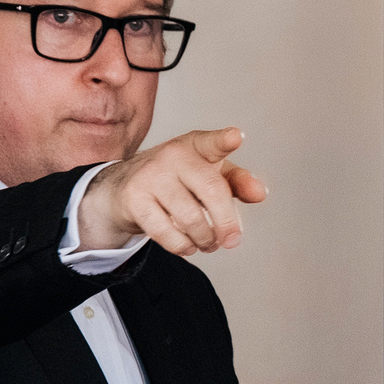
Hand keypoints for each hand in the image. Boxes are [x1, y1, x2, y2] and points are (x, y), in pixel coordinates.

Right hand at [79, 127, 268, 256]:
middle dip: (227, 223)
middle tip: (232, 241)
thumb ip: (237, 181)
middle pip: (211, 191)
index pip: (212, 142)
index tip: (236, 137)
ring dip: (205, 238)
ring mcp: (150, 176)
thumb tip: (260, 193)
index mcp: (196, 146)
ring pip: (190, 217)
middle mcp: (173, 156)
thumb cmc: (179, 179)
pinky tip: (188, 246)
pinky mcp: (133, 199)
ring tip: (209, 243)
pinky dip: (182, 245)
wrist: (123, 186)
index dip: (225, 140)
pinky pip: (164, 231)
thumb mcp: (210, 173)